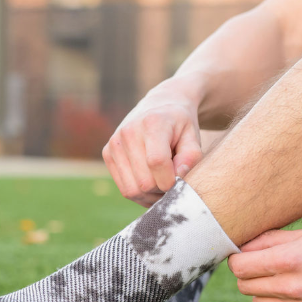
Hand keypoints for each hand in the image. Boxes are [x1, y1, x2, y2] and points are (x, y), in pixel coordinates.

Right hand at [102, 84, 202, 207]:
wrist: (159, 106)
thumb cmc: (180, 125)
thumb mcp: (193, 136)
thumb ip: (191, 158)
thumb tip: (178, 177)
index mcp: (152, 123)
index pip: (156, 162)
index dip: (170, 180)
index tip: (180, 181)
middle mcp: (128, 132)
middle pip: (144, 182)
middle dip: (162, 190)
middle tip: (173, 183)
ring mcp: (114, 143)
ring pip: (132, 190)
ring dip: (150, 195)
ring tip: (163, 185)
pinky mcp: (107, 154)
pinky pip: (124, 189)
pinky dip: (140, 194)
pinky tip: (151, 184)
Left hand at [228, 226, 301, 301]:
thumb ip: (268, 241)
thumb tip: (240, 247)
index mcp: (290, 261)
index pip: (239, 267)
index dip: (236, 259)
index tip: (242, 254)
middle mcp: (294, 288)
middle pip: (244, 286)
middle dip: (247, 274)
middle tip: (259, 263)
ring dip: (262, 289)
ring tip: (279, 275)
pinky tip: (297, 288)